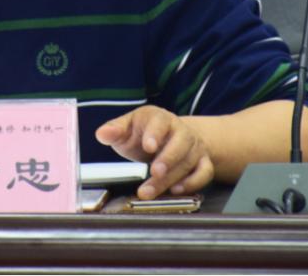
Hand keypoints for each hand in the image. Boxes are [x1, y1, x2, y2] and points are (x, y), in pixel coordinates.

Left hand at [95, 105, 213, 199]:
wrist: (171, 137)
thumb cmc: (144, 133)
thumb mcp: (126, 128)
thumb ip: (115, 131)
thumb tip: (102, 134)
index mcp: (159, 118)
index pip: (160, 122)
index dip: (155, 134)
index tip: (148, 146)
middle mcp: (180, 130)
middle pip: (179, 143)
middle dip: (167, 159)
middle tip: (154, 172)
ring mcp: (194, 146)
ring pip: (189, 161)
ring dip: (171, 177)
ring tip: (151, 190)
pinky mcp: (203, 162)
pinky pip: (205, 172)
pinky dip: (193, 182)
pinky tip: (176, 190)